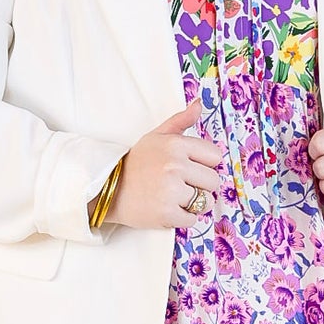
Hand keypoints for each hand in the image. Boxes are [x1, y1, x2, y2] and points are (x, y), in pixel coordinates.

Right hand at [101, 95, 224, 229]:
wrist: (108, 189)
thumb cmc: (135, 163)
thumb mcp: (156, 137)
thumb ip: (180, 121)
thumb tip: (199, 104)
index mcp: (175, 144)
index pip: (215, 156)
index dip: (204, 164)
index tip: (189, 168)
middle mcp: (175, 166)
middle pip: (213, 181)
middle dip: (201, 186)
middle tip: (181, 186)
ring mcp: (171, 190)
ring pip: (206, 202)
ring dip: (194, 203)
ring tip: (174, 198)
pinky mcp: (167, 213)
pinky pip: (193, 219)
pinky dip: (183, 218)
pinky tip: (168, 209)